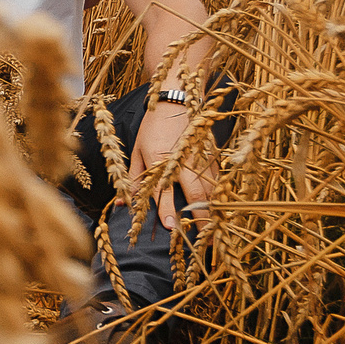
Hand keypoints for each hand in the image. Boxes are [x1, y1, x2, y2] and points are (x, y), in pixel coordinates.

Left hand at [126, 99, 217, 236]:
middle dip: (201, 220)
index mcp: (161, 160)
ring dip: (214, 214)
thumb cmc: (153, 129)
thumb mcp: (137, 152)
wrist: (177, 100)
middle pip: (197, 195)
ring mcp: (202, 160)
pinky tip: (220, 214)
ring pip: (212, 191)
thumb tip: (124, 205)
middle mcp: (184, 161)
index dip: (168, 211)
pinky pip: (218, 183)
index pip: (165, 191)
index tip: (171, 228)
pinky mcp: (213, 158)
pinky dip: (220, 200)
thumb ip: (133, 180)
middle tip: (204, 243)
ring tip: (216, 234)